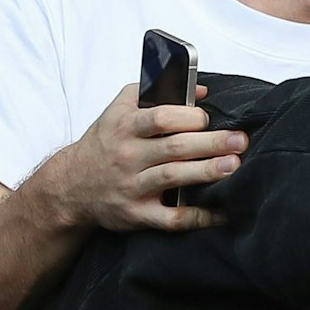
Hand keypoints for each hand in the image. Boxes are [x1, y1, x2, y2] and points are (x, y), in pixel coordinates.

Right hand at [41, 84, 244, 231]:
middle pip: (174, 147)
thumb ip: (154, 92)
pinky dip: (197, 217)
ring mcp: (132, 187)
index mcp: (125, 127)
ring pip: (173, 178)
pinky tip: (222, 213)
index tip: (208, 118)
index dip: (188, 116)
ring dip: (206, 172)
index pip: (160, 118)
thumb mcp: (119, 109)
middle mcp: (128, 156)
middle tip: (239, 140)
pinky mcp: (137, 214)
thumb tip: (201, 90)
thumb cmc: (104, 143)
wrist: (70, 186)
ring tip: (234, 165)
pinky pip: (170, 218)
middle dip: (210, 143)